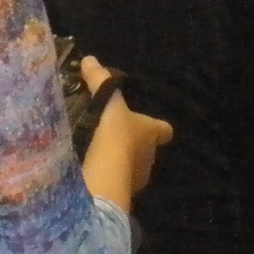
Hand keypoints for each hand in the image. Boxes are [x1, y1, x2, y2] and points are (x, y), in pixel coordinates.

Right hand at [78, 56, 172, 210]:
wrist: (107, 175)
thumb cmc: (115, 135)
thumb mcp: (108, 104)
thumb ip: (100, 82)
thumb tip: (89, 59)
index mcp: (153, 134)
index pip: (164, 130)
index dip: (157, 127)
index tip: (149, 125)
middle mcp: (150, 158)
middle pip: (147, 150)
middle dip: (135, 146)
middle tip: (117, 138)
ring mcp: (138, 179)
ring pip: (132, 169)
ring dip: (121, 164)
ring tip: (103, 156)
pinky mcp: (123, 194)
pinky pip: (117, 184)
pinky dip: (109, 178)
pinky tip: (95, 174)